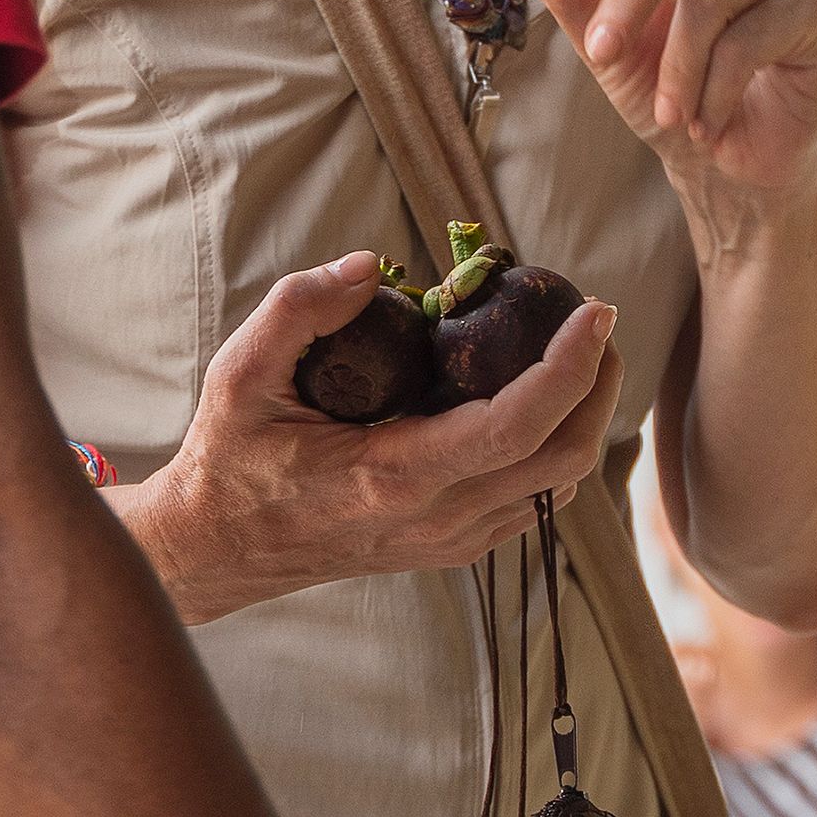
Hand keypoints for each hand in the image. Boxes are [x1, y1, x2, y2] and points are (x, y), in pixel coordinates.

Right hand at [115, 257, 618, 623]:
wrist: (218, 550)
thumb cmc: (230, 458)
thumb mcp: (240, 375)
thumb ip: (298, 309)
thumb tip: (370, 265)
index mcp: (394, 478)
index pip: (516, 427)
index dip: (570, 366)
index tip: (594, 311)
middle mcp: (437, 520)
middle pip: (563, 458)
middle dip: (598, 385)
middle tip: (595, 321)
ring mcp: (450, 543)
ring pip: (558, 486)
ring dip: (584, 418)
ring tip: (578, 352)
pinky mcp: (452, 547)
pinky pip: (531, 500)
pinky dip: (554, 446)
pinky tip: (539, 399)